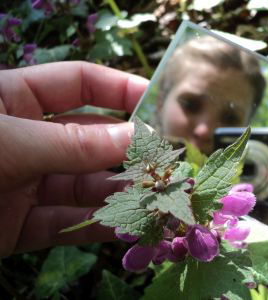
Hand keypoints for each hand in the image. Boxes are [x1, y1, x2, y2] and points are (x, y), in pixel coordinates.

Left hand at [0, 61, 147, 256]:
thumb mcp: (6, 143)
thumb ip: (71, 142)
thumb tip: (133, 138)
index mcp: (13, 100)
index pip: (79, 83)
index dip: (118, 88)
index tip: (155, 100)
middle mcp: (25, 140)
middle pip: (90, 137)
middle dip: (127, 147)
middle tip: (165, 158)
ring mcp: (25, 183)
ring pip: (84, 184)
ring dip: (119, 191)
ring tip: (156, 196)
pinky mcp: (19, 225)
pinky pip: (67, 223)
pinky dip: (97, 226)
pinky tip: (126, 226)